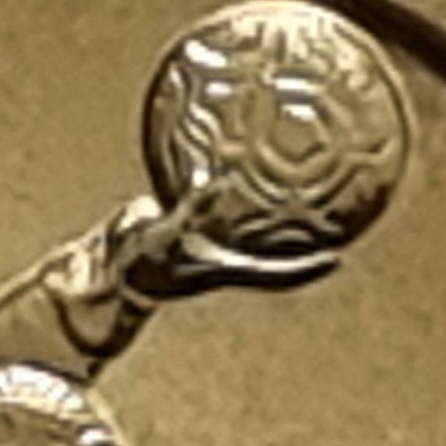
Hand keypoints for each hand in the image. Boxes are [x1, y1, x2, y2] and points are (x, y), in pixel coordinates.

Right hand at [95, 191, 340, 303]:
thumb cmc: (134, 263)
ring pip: (253, 232)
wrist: (109, 265)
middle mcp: (222, 258)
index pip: (272, 272)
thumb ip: (192, 212)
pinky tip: (250, 173)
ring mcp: (210, 243)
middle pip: (273, 253)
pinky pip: (229, 208)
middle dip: (304, 241)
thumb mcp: (164, 236)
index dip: (304, 268)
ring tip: (305, 193)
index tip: (335, 259)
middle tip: (337, 222)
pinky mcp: (195, 224)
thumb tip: (220, 186)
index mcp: (220, 269)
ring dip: (277, 217)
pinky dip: (243, 195)